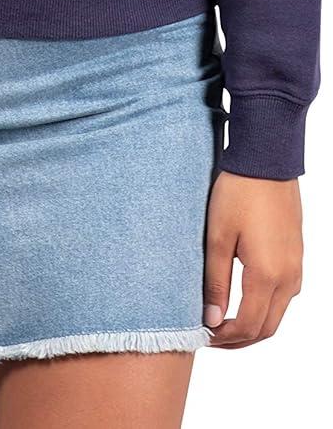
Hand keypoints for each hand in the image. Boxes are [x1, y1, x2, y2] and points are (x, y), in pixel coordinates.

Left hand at [203, 170, 302, 346]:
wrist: (267, 160)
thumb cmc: (238, 192)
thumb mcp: (218, 237)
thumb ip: (216, 282)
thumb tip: (213, 319)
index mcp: (267, 275)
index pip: (248, 326)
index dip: (224, 338)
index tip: (202, 335)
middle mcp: (288, 277)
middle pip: (266, 328)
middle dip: (238, 339)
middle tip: (211, 336)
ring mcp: (296, 266)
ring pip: (277, 314)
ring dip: (253, 326)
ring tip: (223, 321)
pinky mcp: (296, 255)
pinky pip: (284, 296)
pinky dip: (265, 308)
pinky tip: (243, 300)